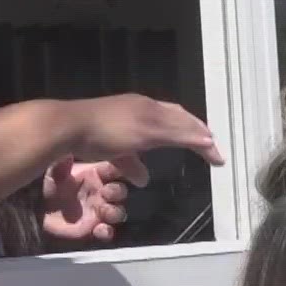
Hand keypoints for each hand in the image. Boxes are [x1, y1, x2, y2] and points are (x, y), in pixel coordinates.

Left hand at [40, 159, 139, 243]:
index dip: (120, 168)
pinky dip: (106, 232)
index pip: (116, 168)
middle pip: (120, 191)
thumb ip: (65, 160)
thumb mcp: (55, 167)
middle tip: (106, 192)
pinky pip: (106, 232)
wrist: (36, 206)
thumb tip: (71, 152)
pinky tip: (100, 229)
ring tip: (104, 211)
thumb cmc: (50, 182)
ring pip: (117, 212)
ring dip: (114, 212)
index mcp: (96, 174)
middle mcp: (101, 192)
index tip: (117, 170)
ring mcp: (97, 211)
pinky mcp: (91, 228)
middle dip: (117, 192)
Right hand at [60, 94, 224, 167]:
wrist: (70, 126)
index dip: (184, 124)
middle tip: (212, 145)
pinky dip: (195, 138)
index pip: (167, 113)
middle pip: (180, 116)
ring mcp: (147, 115)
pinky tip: (207, 145)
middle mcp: (145, 106)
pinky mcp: (148, 129)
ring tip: (215, 150)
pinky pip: (178, 133)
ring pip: (183, 124)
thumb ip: (130, 162)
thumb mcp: (113, 151)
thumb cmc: (85, 135)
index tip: (198, 136)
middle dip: (198, 129)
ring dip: (201, 136)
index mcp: (136, 106)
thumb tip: (143, 178)